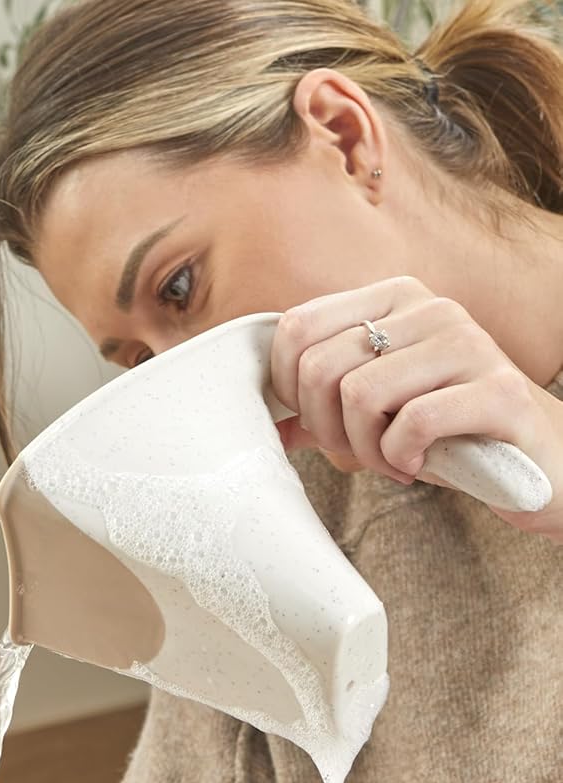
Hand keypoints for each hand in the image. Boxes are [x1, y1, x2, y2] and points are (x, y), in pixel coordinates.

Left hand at [270, 276, 562, 539]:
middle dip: (325, 427)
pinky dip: (399, 457)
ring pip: (359, 395)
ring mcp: (468, 343)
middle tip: (358, 452)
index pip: (297, 327)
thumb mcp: (374, 416)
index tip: (318, 423)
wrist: (536, 461)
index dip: (287, 390)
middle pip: (320, 367)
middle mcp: (431, 308)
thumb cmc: (447, 433)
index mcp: (393, 300)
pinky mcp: (498, 390)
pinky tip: (418, 463)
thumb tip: (265, 425)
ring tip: (392, 460)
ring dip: (363, 449)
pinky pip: (411, 423)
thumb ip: (320, 410)